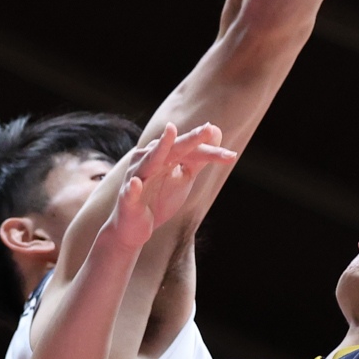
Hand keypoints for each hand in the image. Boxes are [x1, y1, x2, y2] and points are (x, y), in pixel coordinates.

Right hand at [106, 122, 235, 251]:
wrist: (134, 228)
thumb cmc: (158, 199)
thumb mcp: (183, 177)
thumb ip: (199, 157)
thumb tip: (216, 130)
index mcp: (162, 155)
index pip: (189, 150)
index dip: (210, 152)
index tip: (231, 155)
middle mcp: (148, 160)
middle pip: (173, 148)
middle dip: (191, 139)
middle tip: (208, 129)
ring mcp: (136, 178)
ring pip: (150, 161)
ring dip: (160, 148)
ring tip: (170, 131)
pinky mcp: (127, 199)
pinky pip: (130, 192)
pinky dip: (133, 188)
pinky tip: (136, 183)